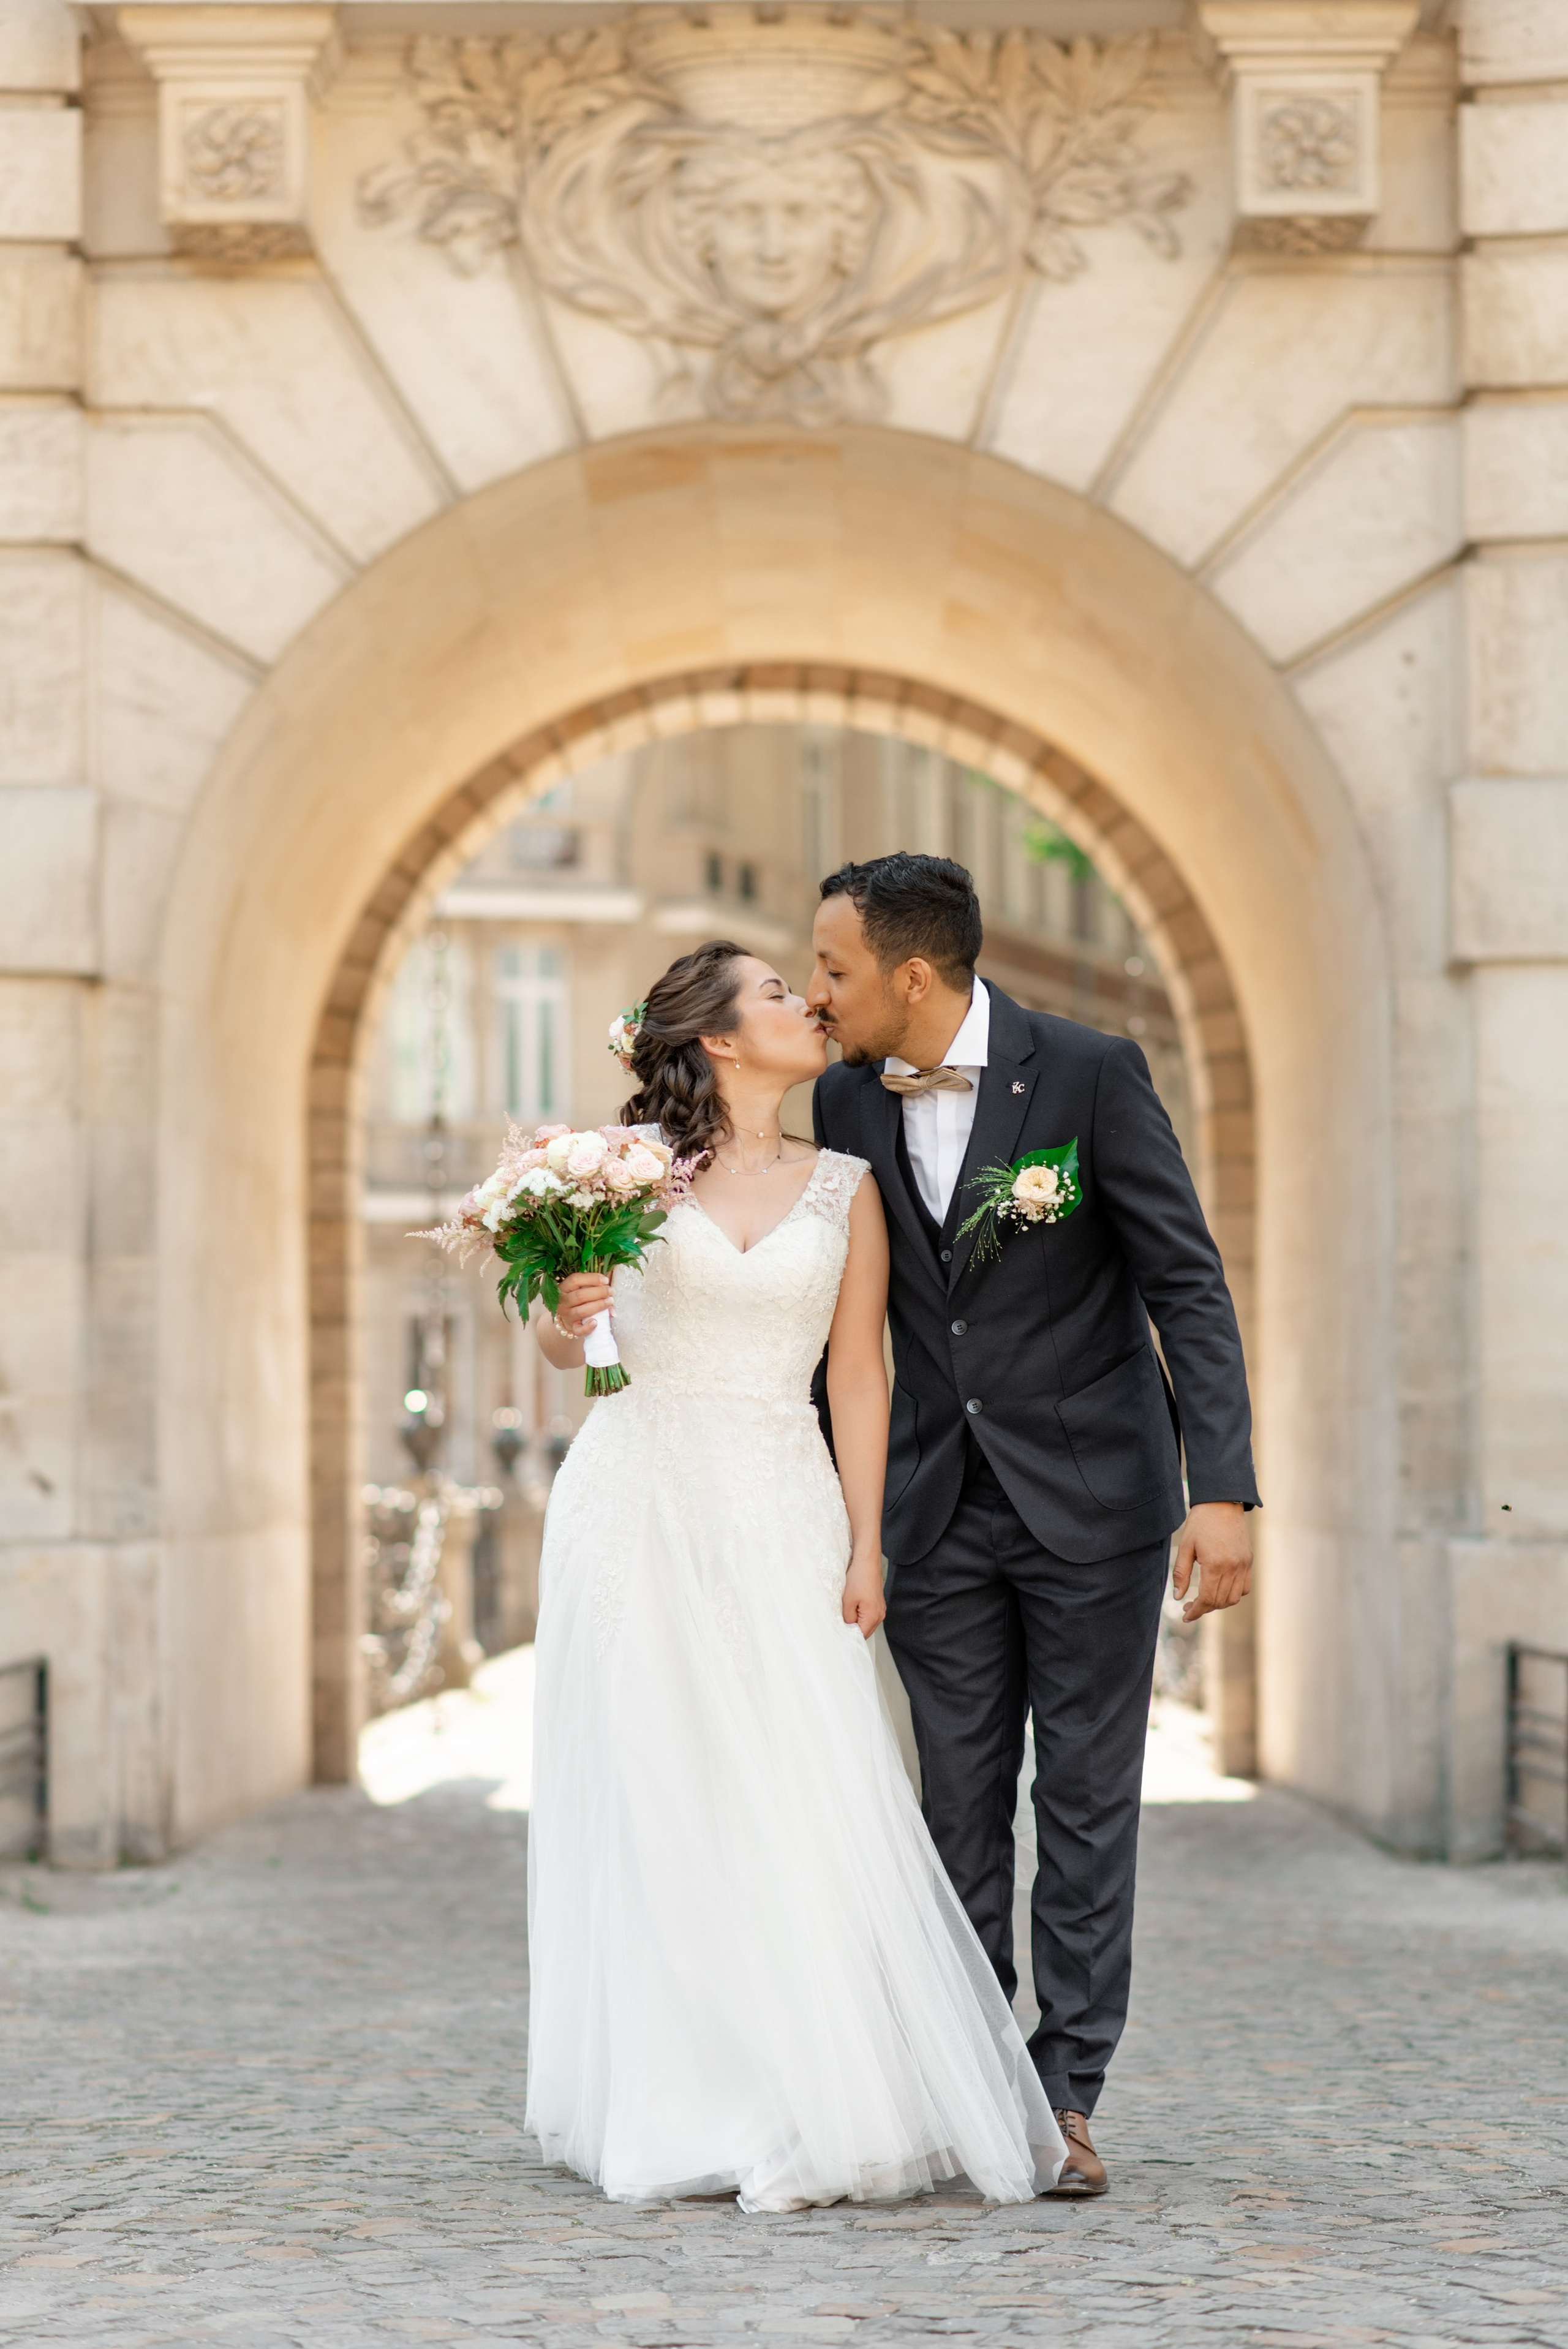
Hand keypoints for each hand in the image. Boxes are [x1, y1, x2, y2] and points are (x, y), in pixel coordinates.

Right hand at [552, 1271, 612, 1340]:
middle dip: (599, 1292)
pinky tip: (596, 1322)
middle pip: (580, 1296)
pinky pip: (579, 1330)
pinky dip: (588, 1327)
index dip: (592, 1279)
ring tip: (610, 1302)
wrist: (568, 1315)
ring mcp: (566, 1315)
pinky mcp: (572, 1327)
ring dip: (598, 1306)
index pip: (575, 1280)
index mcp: (563, 1287)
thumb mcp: (582, 1287)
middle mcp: (562, 1301)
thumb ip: (594, 1284)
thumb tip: (611, 1285)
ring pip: (581, 1311)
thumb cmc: (579, 1297)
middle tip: (611, 1291)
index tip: (606, 1280)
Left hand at [842, 1552, 886, 1638]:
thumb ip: (847, 1619)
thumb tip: (847, 1627)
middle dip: (853, 1629)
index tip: (839, 1634)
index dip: (849, 1636)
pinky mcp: (878, 1603)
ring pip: (866, 1623)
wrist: (867, 1561)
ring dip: (856, 1621)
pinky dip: (860, 1614)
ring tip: (845, 1613)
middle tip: (839, 1624)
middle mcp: (880, 1615)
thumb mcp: (847, 1602)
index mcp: (873, 1617)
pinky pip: (868, 1615)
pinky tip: (852, 1606)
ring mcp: (880, 1609)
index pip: (861, 1636)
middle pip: (865, 1631)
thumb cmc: (859, 1578)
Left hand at [1172, 1501, 1251, 1621]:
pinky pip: (1245, 1587)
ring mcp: (1243, 1565)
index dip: (1196, 1611)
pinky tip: (1220, 1590)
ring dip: (1219, 1604)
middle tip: (1190, 1607)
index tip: (1186, 1616)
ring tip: (1204, 1600)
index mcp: (1214, 1564)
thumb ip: (1181, 1574)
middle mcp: (1232, 1567)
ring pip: (1234, 1598)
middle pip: (1220, 1601)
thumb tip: (1178, 1597)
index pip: (1207, 1599)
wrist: (1222, 1503)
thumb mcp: (1185, 1546)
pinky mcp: (1248, 1561)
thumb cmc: (1200, 1523)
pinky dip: (1233, 1594)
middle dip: (1204, 1609)